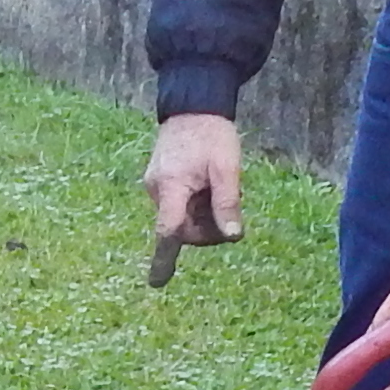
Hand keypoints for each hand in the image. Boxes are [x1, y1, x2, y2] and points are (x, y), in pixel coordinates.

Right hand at [147, 112, 243, 249]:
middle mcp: (158, 191)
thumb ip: (228, 202)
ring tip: (218, 187)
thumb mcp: (227, 167)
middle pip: (183, 230)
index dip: (163, 260)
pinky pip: (180, 208)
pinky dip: (197, 206)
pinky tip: (207, 186)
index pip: (168, 231)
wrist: (193, 106)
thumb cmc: (211, 134)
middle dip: (208, 227)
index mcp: (171, 187)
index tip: (156, 284)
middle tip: (230, 204)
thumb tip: (232, 236)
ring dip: (204, 215)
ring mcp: (157, 188)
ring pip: (183, 221)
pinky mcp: (161, 185)